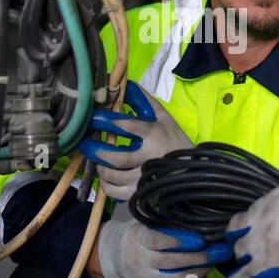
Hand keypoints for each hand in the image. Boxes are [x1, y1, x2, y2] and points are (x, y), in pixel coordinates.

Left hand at [79, 80, 191, 201]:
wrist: (194, 172)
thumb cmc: (176, 142)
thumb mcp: (165, 118)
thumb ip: (145, 102)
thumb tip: (127, 84)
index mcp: (154, 135)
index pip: (127, 126)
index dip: (106, 121)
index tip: (92, 118)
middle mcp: (149, 157)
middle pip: (116, 158)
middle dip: (96, 151)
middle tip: (85, 144)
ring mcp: (145, 178)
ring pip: (114, 176)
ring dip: (100, 168)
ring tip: (97, 161)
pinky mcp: (142, 193)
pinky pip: (116, 193)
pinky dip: (106, 186)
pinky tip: (106, 178)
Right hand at [97, 216, 231, 277]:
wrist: (117, 260)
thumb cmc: (139, 238)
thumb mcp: (146, 224)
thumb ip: (166, 224)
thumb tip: (198, 222)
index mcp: (138, 240)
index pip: (158, 241)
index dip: (180, 241)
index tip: (200, 240)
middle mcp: (139, 263)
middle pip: (173, 262)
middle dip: (199, 257)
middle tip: (217, 252)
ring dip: (200, 272)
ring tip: (212, 263)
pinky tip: (203, 277)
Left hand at [221, 184, 278, 277]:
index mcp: (273, 199)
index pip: (251, 212)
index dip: (250, 223)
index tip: (251, 229)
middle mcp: (262, 217)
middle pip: (239, 230)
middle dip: (241, 239)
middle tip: (245, 247)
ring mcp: (262, 239)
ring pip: (240, 251)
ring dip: (243, 257)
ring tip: (243, 264)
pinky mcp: (268, 262)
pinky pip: (247, 272)